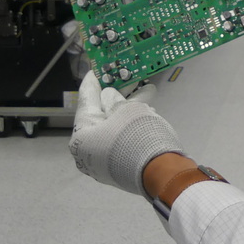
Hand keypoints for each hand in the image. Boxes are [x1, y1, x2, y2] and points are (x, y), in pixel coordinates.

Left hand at [69, 70, 183, 195]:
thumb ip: (114, 100)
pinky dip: (131, 125)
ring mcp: (103, 162)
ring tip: (145, 93)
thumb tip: (109, 99)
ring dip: (128, 109)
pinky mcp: (119, 168)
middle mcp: (87, 151)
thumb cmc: (136, 136)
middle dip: (115, 96)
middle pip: (100, 115)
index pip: (85, 100)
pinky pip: (121, 139)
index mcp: (82, 135)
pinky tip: (147, 112)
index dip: (93, 81)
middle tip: (124, 80)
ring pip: (114, 127)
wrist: (161, 174)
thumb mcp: (126, 109)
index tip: (96, 69)